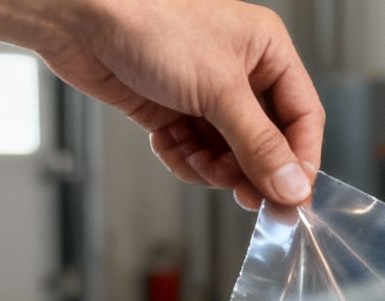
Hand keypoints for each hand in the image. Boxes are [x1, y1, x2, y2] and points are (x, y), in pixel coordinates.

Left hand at [42, 0, 323, 209]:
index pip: (302, 117)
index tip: (293, 198)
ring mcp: (203, 92)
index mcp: (266, 51)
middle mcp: (239, 72)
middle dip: (253, 170)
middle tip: (250, 198)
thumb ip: (259, 145)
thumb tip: (292, 186)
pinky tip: (171, 146)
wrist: (82, 19)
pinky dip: (183, 158)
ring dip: (215, 168)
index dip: (299, 160)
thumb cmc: (152, 22)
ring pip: (227, 152)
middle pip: (264, 142)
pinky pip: (192, 151)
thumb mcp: (220, 89)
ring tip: (202, 165)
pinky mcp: (170, 108)